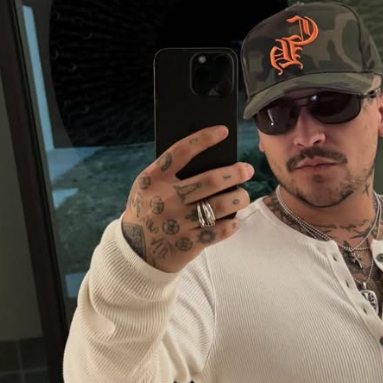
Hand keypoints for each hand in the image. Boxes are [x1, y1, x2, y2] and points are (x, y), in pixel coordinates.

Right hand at [121, 125, 253, 272]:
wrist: (135, 251)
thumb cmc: (148, 210)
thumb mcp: (148, 188)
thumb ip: (169, 174)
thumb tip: (212, 159)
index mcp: (153, 180)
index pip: (181, 151)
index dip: (204, 138)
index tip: (224, 131)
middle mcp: (166, 199)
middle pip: (209, 180)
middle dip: (234, 172)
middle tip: (247, 169)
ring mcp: (178, 222)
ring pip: (219, 206)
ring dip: (238, 198)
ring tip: (243, 195)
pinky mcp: (188, 243)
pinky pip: (218, 231)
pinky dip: (231, 225)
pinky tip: (234, 220)